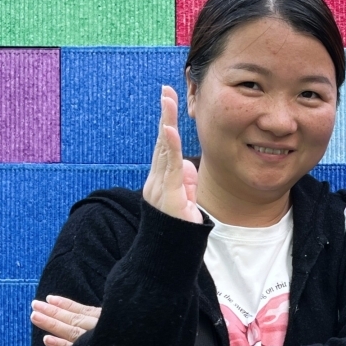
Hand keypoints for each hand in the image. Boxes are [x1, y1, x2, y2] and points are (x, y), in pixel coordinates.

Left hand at [32, 293, 203, 345]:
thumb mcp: (153, 328)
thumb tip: (125, 320)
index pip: (89, 311)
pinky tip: (47, 340)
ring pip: (74, 331)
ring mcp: (110, 344)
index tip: (52, 298)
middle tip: (34, 305)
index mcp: (122, 320)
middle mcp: (114, 329)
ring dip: (52, 324)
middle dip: (54, 312)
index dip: (69, 305)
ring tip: (34, 315)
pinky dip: (63, 345)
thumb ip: (135, 321)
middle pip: (78, 318)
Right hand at [142, 86, 201, 223]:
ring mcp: (160, 185)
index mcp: (162, 180)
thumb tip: (188, 166)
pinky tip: (169, 128)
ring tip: (168, 100)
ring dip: (167, 122)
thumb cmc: (179, 231)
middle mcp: (156, 179)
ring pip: (164, 149)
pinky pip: (169, 165)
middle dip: (165, 115)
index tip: (170, 102)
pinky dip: (169, 145)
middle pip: (162, 142)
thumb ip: (186, 184)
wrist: (169, 254)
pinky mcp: (167, 193)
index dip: (168, 124)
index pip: (166, 147)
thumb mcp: (186, 202)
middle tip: (167, 91)